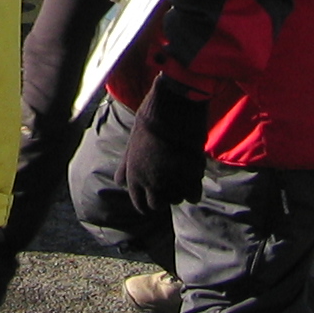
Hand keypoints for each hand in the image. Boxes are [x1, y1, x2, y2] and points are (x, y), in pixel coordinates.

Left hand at [120, 79, 210, 218]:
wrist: (172, 107)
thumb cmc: (150, 120)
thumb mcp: (132, 144)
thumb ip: (126, 166)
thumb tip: (119, 183)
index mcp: (134, 175)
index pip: (140, 204)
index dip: (147, 202)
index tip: (155, 196)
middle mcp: (151, 182)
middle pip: (158, 206)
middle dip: (163, 197)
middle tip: (169, 184)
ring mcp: (171, 180)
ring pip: (176, 200)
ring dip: (179, 191)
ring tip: (181, 175)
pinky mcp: (190, 175)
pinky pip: (193, 196)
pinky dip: (194, 189)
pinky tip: (192, 176)